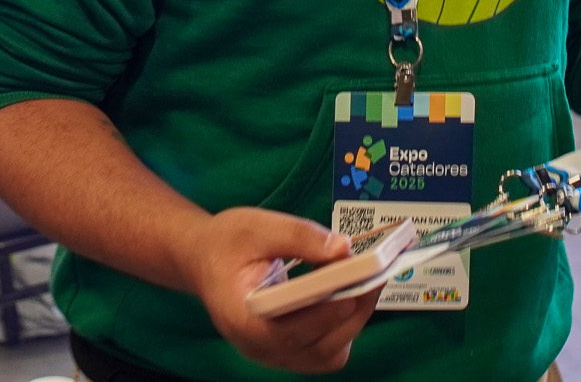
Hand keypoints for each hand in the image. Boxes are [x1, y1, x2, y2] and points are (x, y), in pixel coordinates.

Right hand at [182, 207, 380, 372]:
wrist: (204, 260)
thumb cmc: (226, 243)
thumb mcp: (256, 227)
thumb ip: (299, 236)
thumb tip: (344, 248)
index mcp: (242, 318)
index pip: (286, 331)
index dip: (321, 316)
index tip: (350, 295)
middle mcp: (257, 346)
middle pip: (316, 346)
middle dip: (350, 312)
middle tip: (375, 276)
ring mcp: (274, 354)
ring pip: (327, 353)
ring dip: (352, 321)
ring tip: (367, 283)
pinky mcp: (289, 351)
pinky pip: (325, 351)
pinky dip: (343, 327)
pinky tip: (349, 296)